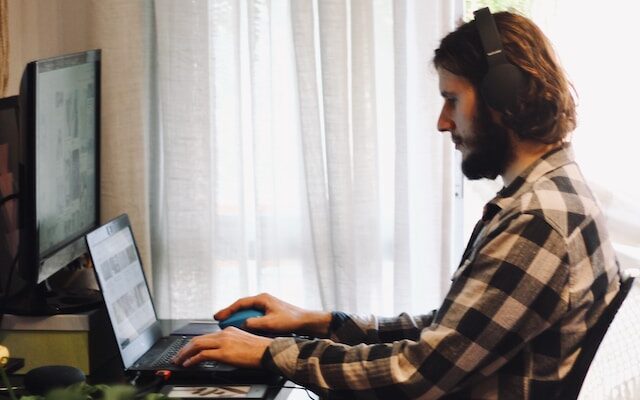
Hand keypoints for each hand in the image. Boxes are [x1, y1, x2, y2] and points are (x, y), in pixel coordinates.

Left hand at [172, 328, 272, 368]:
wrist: (268, 351)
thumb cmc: (260, 350)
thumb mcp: (243, 342)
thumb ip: (231, 344)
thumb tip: (223, 353)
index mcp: (228, 330)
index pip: (206, 336)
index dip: (194, 343)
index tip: (188, 350)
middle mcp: (224, 334)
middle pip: (198, 338)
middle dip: (185, 348)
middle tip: (177, 356)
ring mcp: (223, 342)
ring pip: (197, 344)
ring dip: (185, 353)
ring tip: (179, 360)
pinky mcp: (223, 352)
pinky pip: (202, 355)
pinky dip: (192, 359)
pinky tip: (188, 364)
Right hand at [215, 293, 331, 336]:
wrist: (305, 322)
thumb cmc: (291, 320)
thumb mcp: (270, 323)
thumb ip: (254, 323)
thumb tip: (243, 325)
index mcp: (262, 299)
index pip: (240, 303)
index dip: (227, 310)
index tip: (218, 316)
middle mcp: (263, 300)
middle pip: (242, 307)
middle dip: (230, 314)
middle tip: (219, 321)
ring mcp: (266, 306)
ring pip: (248, 312)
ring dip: (238, 318)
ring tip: (229, 326)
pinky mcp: (269, 313)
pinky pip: (254, 316)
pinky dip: (247, 321)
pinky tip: (244, 329)